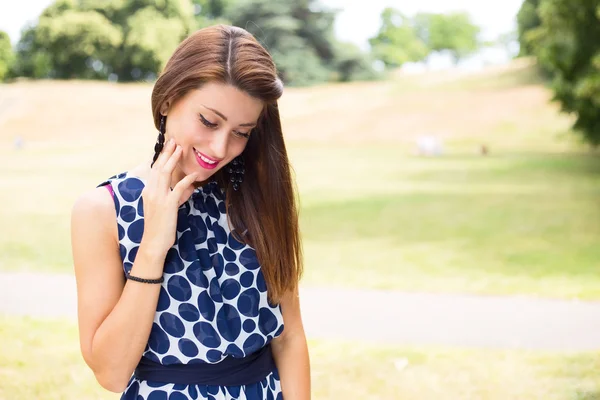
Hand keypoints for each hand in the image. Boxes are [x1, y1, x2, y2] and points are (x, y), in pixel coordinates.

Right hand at [140, 139, 197, 256]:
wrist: (153, 243)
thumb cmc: (159, 227)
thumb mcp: (163, 209)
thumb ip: (174, 196)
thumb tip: (187, 189)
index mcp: (148, 191)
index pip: (154, 170)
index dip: (161, 157)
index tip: (167, 147)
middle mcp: (151, 191)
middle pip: (159, 167)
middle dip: (167, 152)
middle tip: (174, 140)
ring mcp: (158, 197)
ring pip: (166, 173)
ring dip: (174, 159)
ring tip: (181, 148)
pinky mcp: (168, 205)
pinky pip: (178, 188)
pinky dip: (187, 180)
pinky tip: (194, 175)